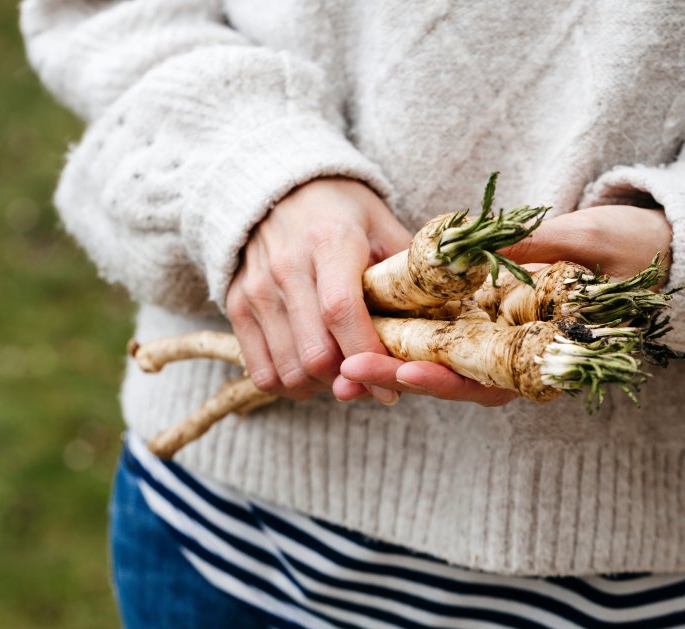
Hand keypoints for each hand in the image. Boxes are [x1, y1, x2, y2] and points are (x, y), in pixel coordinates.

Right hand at [225, 177, 410, 403]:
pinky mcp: (237, 305)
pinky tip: (314, 376)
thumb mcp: (382, 225)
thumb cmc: (342, 211)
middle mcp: (287, 268)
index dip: (369, 355)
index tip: (393, 387)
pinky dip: (292, 385)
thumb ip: (408, 269)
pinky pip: (262, 371)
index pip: (342, 312)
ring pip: (290, 370)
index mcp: (329, 243)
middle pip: (315, 353)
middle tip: (373, 380)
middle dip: (350, 378)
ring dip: (323, 387)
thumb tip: (447, 312)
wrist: (278, 186)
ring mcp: (257, 289)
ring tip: (345, 375)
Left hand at [341, 205, 672, 406]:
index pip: (492, 380)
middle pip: (456, 378)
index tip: (406, 372)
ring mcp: (507, 337)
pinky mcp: (495, 315)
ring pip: (446, 360)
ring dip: (397, 358)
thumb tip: (488, 247)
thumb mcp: (592, 240)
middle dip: (402, 374)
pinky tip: (373, 319)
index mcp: (549, 352)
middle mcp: (523, 354)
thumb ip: (543, 246)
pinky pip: (450, 331)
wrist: (659, 248)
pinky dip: (414, 330)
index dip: (448, 380)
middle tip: (349, 369)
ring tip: (345, 355)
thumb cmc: (635, 248)